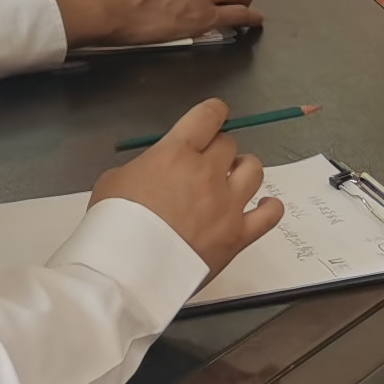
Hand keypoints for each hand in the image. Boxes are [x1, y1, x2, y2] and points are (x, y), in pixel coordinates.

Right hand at [92, 99, 283, 276]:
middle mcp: (208, 173)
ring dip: (243, 170)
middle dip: (218, 150)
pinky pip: (269, 214)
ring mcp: (227, 204)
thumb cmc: (113, 224)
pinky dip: (269, 207)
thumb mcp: (113, 180)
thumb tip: (155, 170)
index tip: (213, 117)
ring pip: (254, 170)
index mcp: (176, 153)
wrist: (126, 270)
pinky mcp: (238, 235)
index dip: (213, 113)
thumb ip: (142, 167)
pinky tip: (262, 206)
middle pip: (228, 144)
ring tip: (232, 180)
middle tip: (205, 164)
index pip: (208, 116)